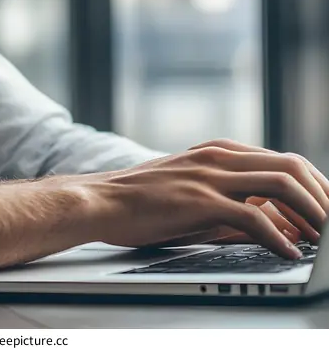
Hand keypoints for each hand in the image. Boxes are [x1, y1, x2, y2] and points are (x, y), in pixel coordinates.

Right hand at [84, 138, 328, 257]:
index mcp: (221, 152)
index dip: (317, 187)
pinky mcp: (198, 201)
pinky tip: (289, 254)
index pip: (286, 161)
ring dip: (312, 213)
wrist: (100, 200)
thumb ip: (236, 204)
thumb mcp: (195, 194)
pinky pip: (252, 216)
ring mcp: (210, 176)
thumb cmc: (144, 201)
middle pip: (292, 166)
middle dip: (323, 197)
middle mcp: (220, 157)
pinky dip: (278, 237)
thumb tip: (278, 228)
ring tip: (325, 240)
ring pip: (281, 184)